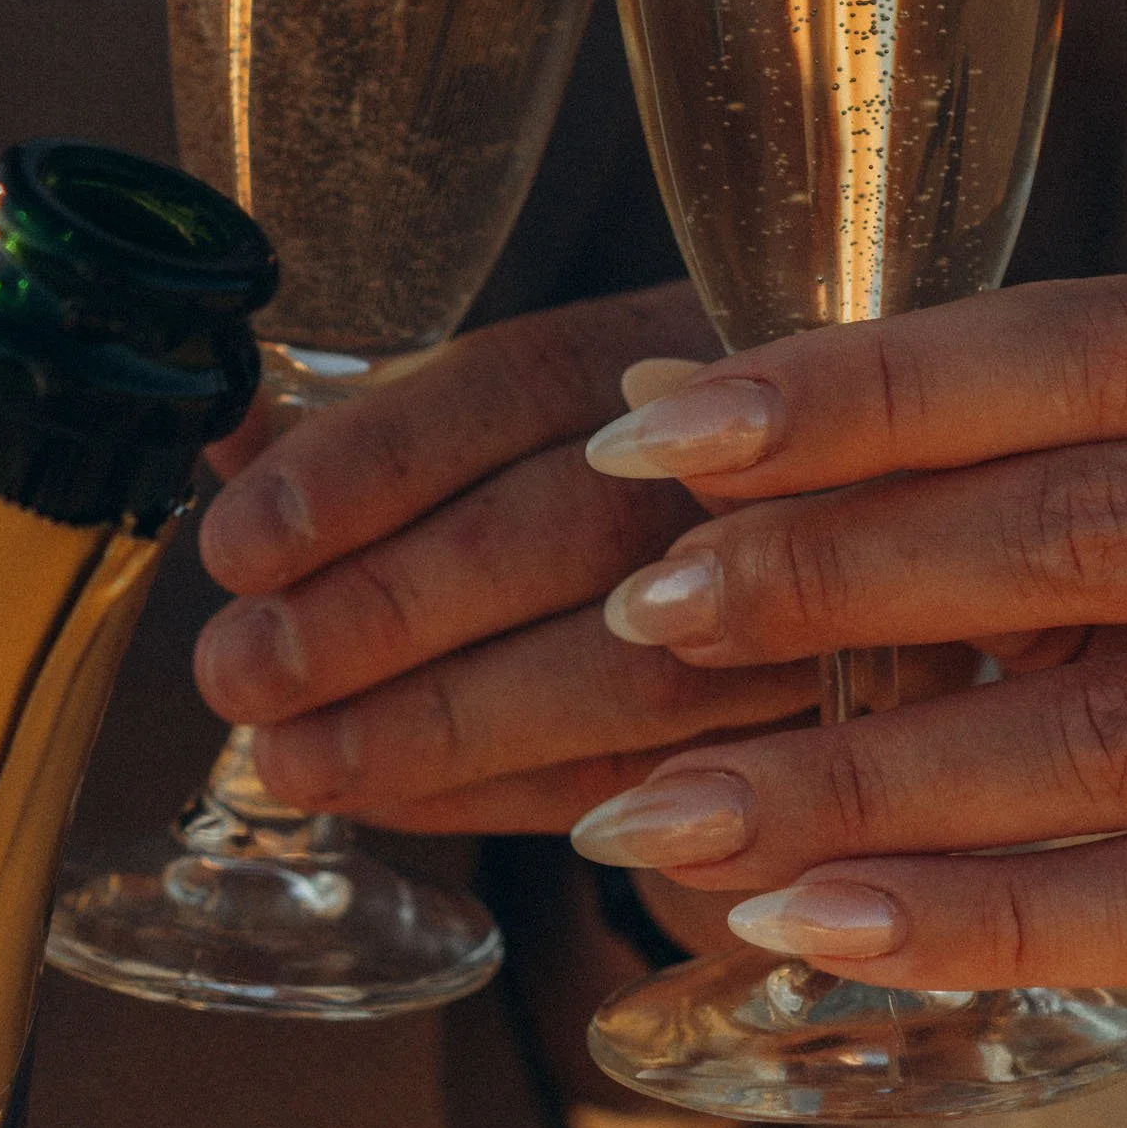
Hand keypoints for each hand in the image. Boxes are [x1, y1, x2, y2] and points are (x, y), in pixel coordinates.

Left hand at [190, 282, 821, 831]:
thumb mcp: (560, 403)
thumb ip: (400, 417)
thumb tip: (231, 437)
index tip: (238, 539)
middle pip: (564, 527)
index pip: (518, 383)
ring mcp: (826, 588)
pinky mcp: (837, 720)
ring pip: (623, 673)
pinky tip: (395, 794)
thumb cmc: (668, 458)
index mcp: (693, 333)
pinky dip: (510, 794)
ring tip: (290, 755)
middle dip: (382, 610)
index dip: (368, 462)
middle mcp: (776, 448)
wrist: (894, 531)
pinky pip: (662, 776)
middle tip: (238, 668)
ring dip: (434, 727)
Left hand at [568, 273, 1126, 1057]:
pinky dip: (969, 918)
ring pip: (1107, 731)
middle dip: (835, 571)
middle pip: (1086, 527)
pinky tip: (809, 921)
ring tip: (668, 807)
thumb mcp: (1116, 501)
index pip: (1071, 347)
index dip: (857, 391)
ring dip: (858, 773)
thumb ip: (931, 456)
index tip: (656, 437)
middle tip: (650, 614)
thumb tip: (647, 407)